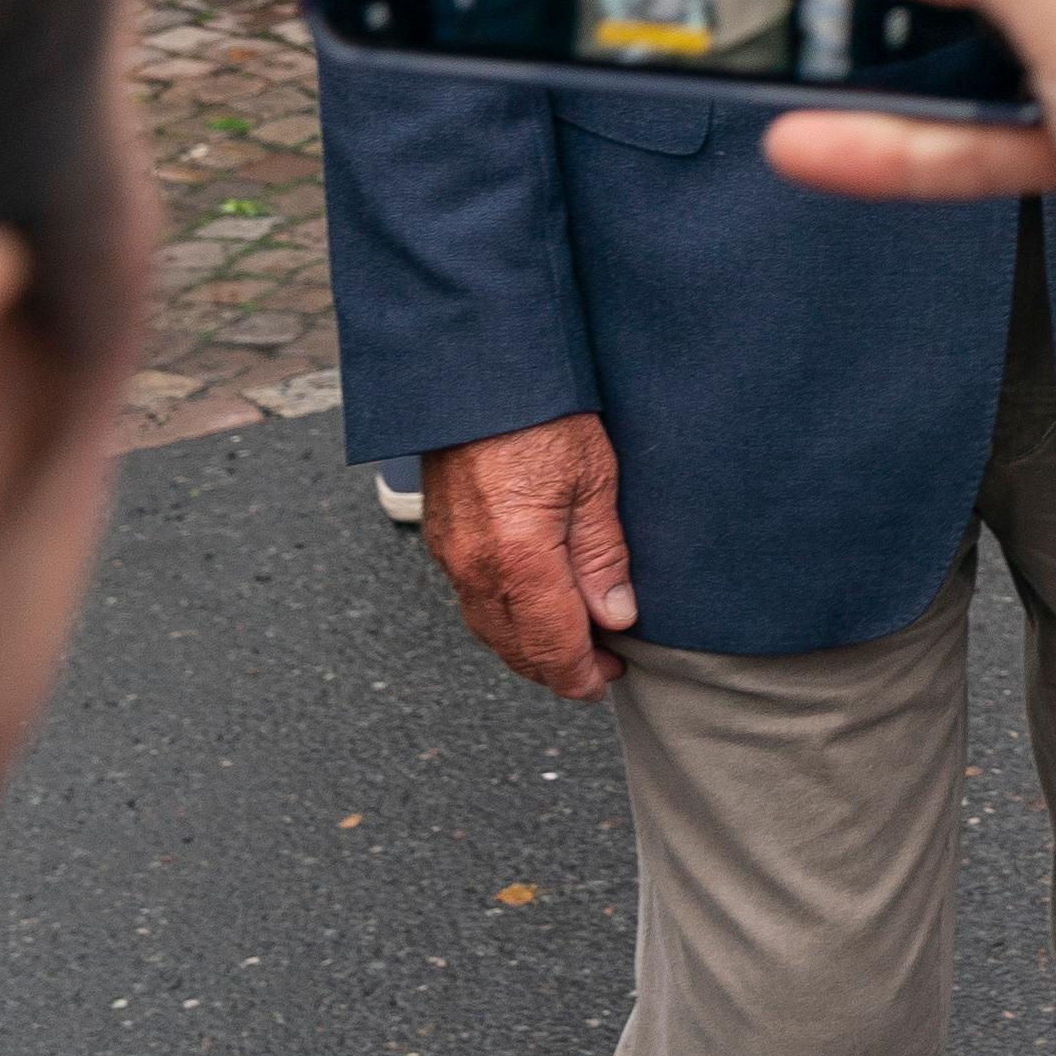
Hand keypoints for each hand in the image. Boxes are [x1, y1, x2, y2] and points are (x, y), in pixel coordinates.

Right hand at [425, 413, 636, 698]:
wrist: (478, 373)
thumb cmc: (542, 416)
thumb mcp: (595, 480)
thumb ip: (602, 556)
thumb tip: (615, 617)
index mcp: (519, 558)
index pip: (552, 645)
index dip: (580, 675)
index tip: (606, 681)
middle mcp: (476, 566)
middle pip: (515, 648)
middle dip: (557, 669)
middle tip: (599, 670)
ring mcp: (451, 555)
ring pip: (489, 630)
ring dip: (528, 649)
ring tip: (570, 646)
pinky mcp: (441, 538)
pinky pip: (472, 600)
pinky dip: (504, 620)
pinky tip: (530, 611)